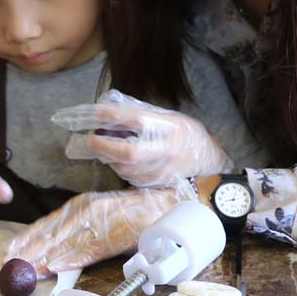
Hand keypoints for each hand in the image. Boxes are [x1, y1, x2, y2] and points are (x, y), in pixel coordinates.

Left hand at [3, 187, 188, 277]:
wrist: (166, 201)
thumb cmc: (132, 210)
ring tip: (27, 270)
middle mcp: (86, 212)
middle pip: (52, 235)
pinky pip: (92, 249)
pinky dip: (74, 258)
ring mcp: (101, 223)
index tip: (8, 249)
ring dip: (45, 258)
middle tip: (9, 265)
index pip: (47, 224)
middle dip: (29, 251)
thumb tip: (53, 250)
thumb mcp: (98, 213)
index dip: (27, 237)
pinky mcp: (117, 235)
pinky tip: (58, 267)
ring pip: (67, 243)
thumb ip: (77, 230)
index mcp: (79, 207)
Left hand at [52, 89, 233, 187]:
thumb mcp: (168, 117)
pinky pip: (130, 177)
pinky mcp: (157, 184)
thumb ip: (142, 114)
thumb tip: (108, 111)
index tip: (96, 112)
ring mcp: (162, 171)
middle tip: (89, 139)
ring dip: (108, 158)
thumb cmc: (184, 133)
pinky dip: (118, 167)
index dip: (115, 116)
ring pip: (125, 168)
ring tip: (101, 147)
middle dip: (103, 146)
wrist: (206, 159)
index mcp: (171, 128)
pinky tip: (115, 158)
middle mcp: (167, 150)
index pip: (140, 120)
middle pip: (130, 152)